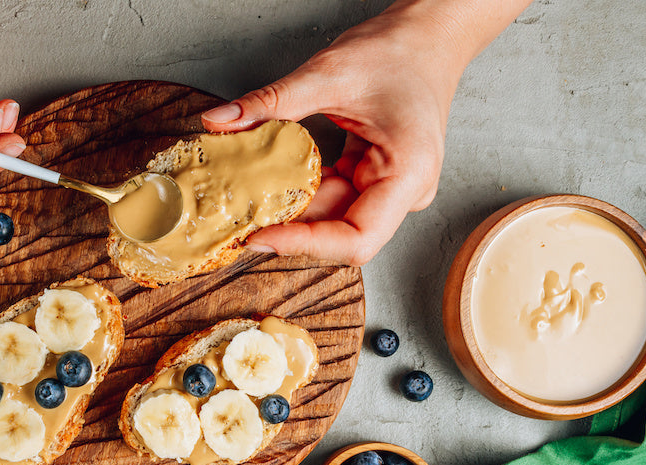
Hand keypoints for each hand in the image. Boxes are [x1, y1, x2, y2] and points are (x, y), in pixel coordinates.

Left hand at [202, 1, 528, 265]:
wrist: (426, 37)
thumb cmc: (398, 52)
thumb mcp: (328, 74)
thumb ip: (272, 102)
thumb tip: (219, 120)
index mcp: (408, 174)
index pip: (356, 239)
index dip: (305, 244)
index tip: (261, 237)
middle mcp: (402, 191)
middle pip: (339, 233)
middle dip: (288, 228)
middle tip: (238, 222)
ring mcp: (387, 188)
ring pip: (330, 218)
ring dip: (288, 213)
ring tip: (244, 206)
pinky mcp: (370, 178)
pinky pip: (330, 197)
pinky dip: (298, 193)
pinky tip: (267, 187)